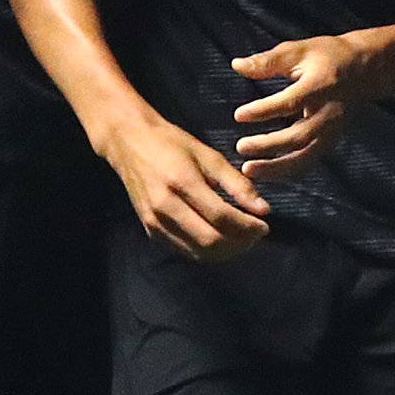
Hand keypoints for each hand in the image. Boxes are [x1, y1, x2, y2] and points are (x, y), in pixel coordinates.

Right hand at [104, 114, 270, 259]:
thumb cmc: (172, 143)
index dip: (248, 226)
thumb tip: (263, 209)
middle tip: (256, 233)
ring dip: (226, 251)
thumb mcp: (208, 155)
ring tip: (242, 238)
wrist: (129, 142)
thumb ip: (237, 183)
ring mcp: (155, 222)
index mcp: (182, 182)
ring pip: (198, 252)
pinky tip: (221, 239)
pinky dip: (207, 251)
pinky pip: (185, 250)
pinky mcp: (150, 230)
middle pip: (211, 240)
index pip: (222, 216)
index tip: (265, 224)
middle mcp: (165, 207)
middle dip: (240, 242)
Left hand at [232, 35, 371, 179]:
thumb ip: (268, 61)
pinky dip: (286, 171)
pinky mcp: (330, 141)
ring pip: (305, 157)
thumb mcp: (299, 50)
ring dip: (276, 168)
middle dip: (269, 145)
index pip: (291, 102)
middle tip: (240, 147)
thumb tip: (236, 65)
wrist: (363, 70)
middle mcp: (329, 113)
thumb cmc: (328, 56)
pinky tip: (264, 172)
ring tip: (249, 170)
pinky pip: (307, 161)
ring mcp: (332, 130)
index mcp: (320, 86)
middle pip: (300, 136)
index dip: (264, 110)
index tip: (238, 115)